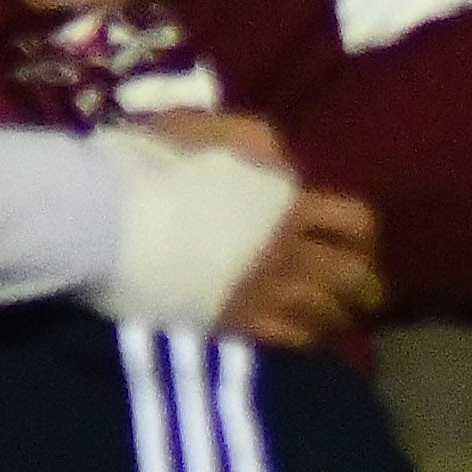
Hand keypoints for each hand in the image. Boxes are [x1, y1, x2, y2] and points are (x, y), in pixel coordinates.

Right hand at [140, 109, 385, 346]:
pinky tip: (303, 339)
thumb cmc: (152, 166)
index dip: (363, 235)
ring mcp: (263, 291)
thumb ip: (255, 142)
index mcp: (286, 199)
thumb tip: (281, 160)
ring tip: (335, 321)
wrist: (106, 218)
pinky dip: (306, 341)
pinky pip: (292, 342)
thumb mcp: (209, 129)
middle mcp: (287, 250)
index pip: (355, 222)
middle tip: (361, 294)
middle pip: (354, 277)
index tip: (358, 242)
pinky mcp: (234, 325)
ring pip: (329, 316)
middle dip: (365, 287)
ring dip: (338, 317)